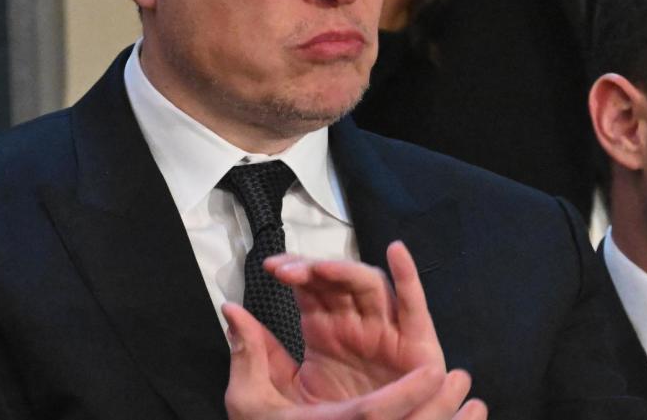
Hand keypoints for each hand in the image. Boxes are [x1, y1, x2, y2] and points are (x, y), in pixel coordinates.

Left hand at [223, 242, 486, 419]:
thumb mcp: (268, 394)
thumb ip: (252, 352)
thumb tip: (230, 310)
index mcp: (323, 332)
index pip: (310, 286)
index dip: (293, 270)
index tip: (270, 268)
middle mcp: (355, 326)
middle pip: (337, 280)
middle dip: (313, 268)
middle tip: (288, 271)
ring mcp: (385, 332)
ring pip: (370, 285)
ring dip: (345, 271)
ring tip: (321, 270)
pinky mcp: (416, 346)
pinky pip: (415, 307)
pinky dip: (409, 276)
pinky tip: (396, 252)